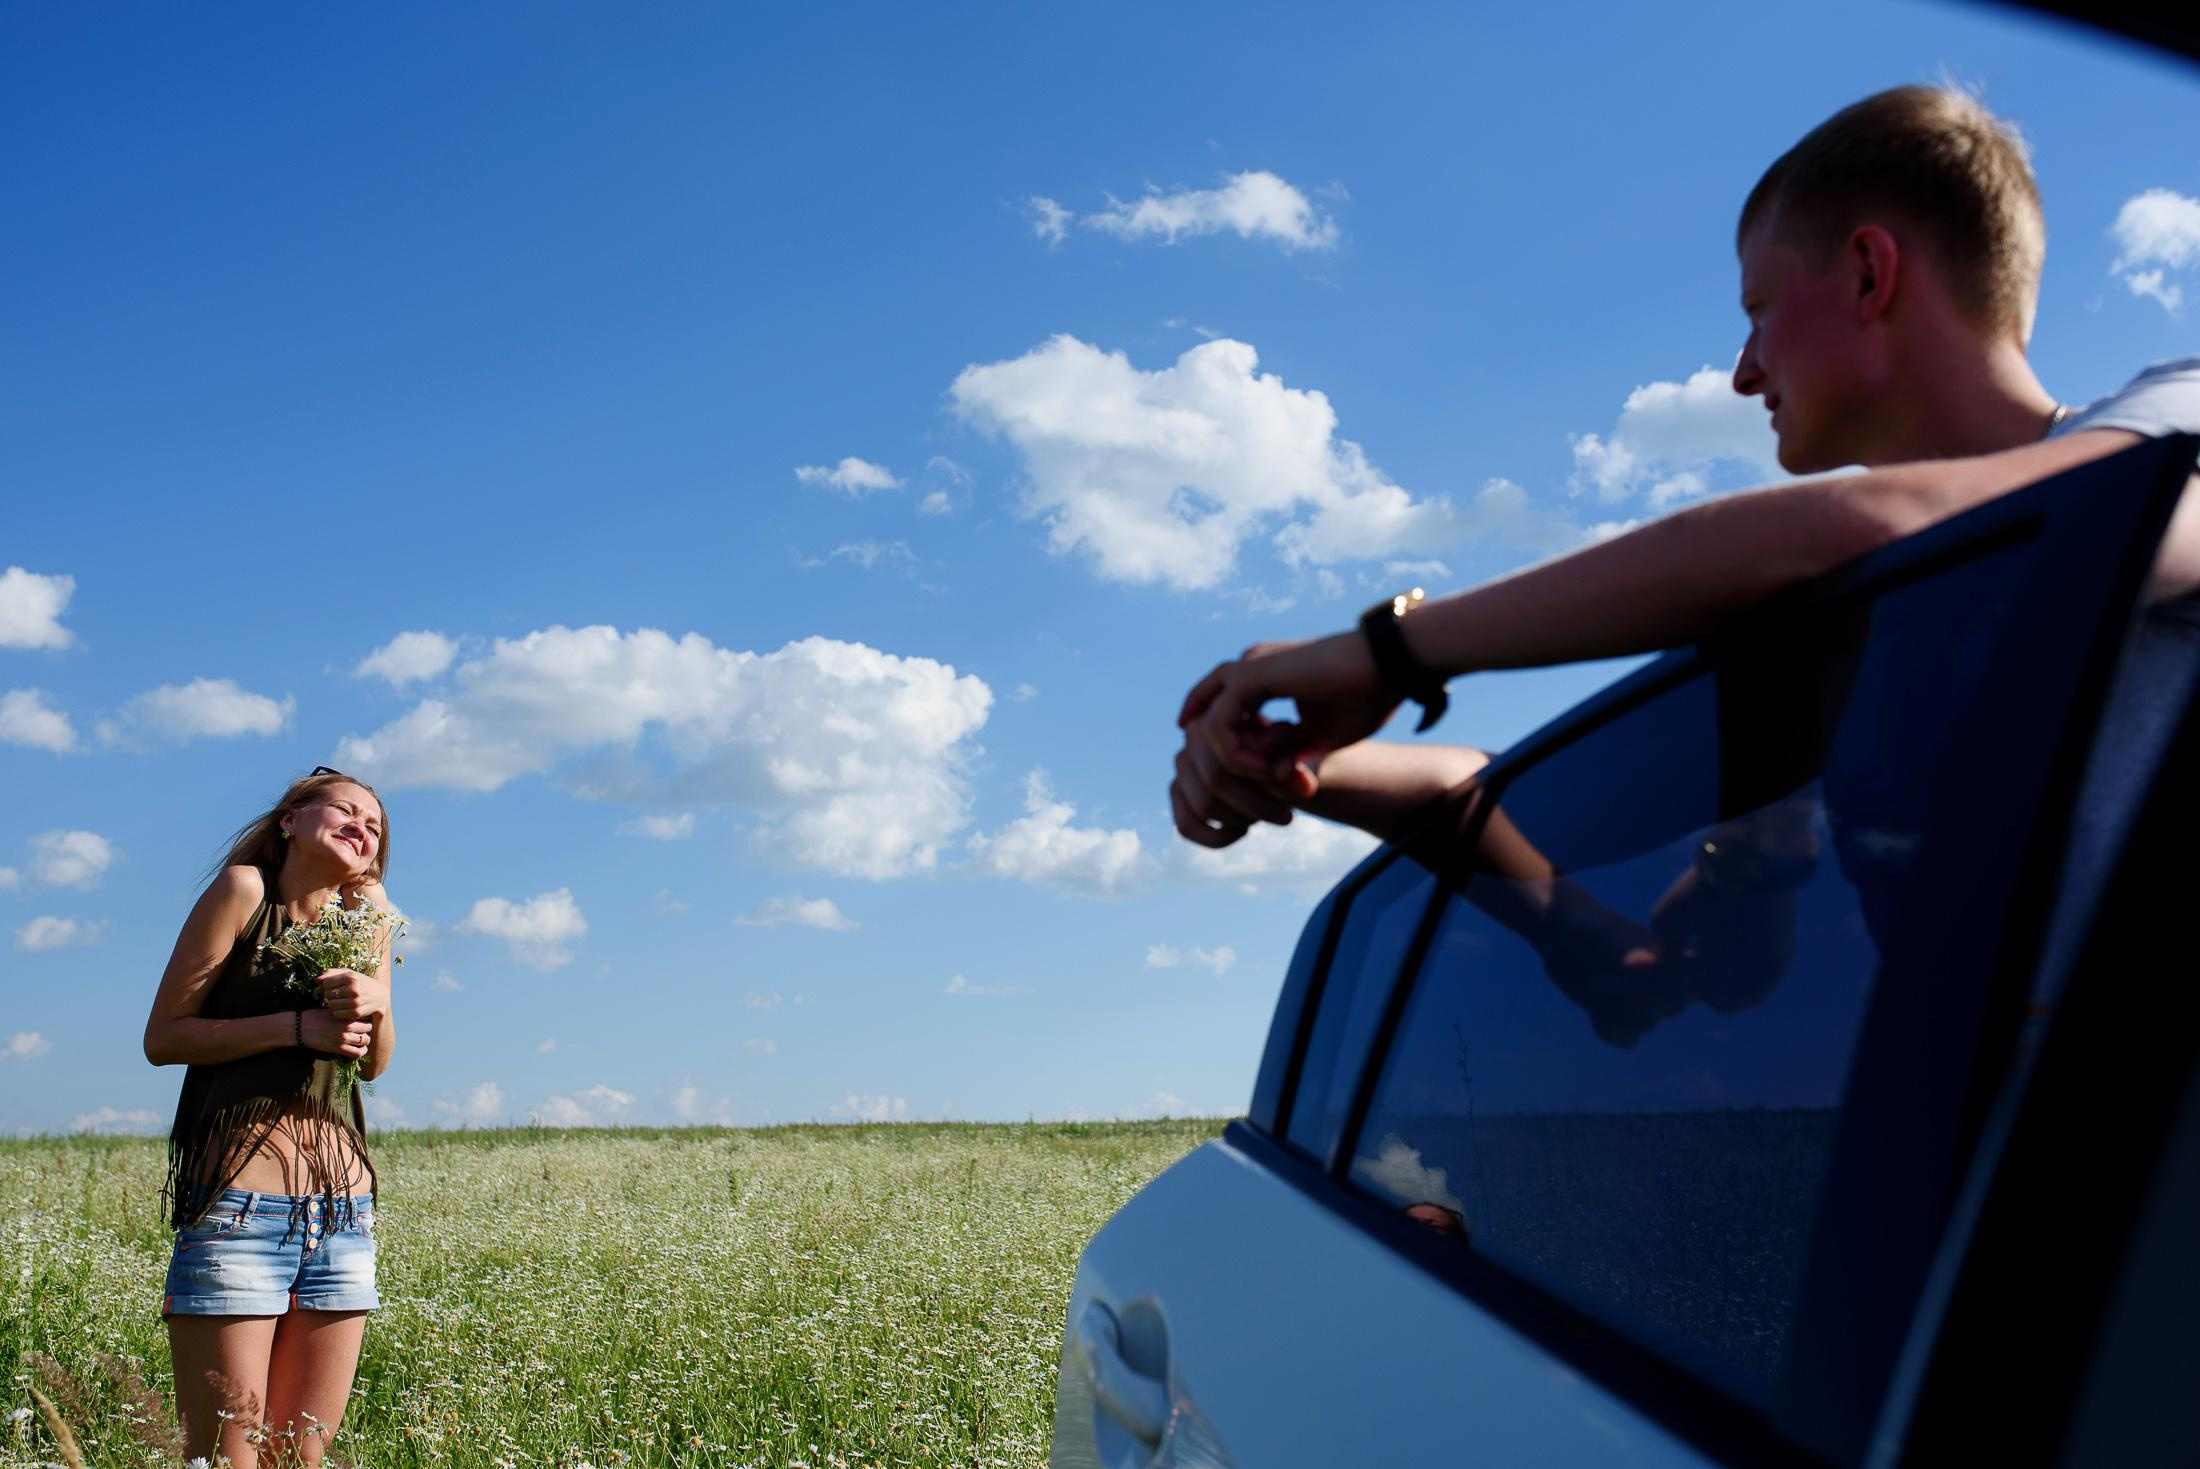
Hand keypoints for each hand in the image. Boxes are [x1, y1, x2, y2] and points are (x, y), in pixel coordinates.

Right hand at [300, 1008, 373, 1058]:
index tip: (363, 1021)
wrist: (300, 1027)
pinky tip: (358, 1050)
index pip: (366, 1016)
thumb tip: (356, 1010)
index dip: (366, 1018)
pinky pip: (357, 1053)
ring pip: (365, 1040)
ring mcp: (344, 1038)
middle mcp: (347, 1026)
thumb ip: (345, 1012)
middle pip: (368, 1028)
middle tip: (361, 1031)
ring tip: (359, 1041)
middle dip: (366, 1030)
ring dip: (364, 1041)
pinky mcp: (338, 1048)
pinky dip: (360, 1052)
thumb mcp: (332, 1010)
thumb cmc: (315, 1017)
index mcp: (346, 1015)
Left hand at [316, 967, 389, 1022]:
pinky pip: (336, 1014)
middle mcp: (354, 989)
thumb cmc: (361, 983)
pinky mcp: (356, 1013)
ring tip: (341, 1001)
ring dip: (333, 1004)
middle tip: (339, 994)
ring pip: (331, 1005)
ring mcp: (355, 1002)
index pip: (326, 983)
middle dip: (330, 995)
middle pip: (327, 994)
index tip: (335, 986)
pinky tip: (345, 1007)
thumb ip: (332, 972)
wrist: (380, 997)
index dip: (328, 985)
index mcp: (351, 977)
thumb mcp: (349, 974)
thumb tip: (317, 979)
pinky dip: (338, 1011)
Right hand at [1171, 722, 1300, 848]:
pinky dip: (1216, 837)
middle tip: (1287, 816)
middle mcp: (1193, 732)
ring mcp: (1181, 762)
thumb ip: (1293, 755)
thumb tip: (1283, 771)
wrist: (1288, 763)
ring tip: (1265, 818)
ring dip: (1241, 818)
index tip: (1301, 790)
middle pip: (1216, 780)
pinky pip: (1186, 825)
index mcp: (1221, 711)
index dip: (1266, 779)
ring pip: (1205, 805)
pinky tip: (1242, 831)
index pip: (1233, 754)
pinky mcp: (1177, 790)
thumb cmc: (1298, 752)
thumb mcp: (1304, 750)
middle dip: (1257, 804)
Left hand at [1179, 633, 1397, 799]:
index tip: (1244, 780)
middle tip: (1249, 790)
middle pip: (1205, 717)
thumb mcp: (1320, 737)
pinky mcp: (1251, 675)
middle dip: (1216, 758)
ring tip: (1269, 782)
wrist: (1390, 666)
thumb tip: (1275, 778)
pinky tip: (1268, 772)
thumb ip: (1291, 753)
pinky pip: (1219, 727)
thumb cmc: (1367, 696)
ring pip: (1208, 728)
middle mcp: (1249, 667)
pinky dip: (1236, 756)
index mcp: (1263, 675)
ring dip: (1232, 764)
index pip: (1220, 710)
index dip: (1223, 746)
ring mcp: (1247, 668)